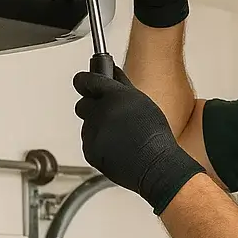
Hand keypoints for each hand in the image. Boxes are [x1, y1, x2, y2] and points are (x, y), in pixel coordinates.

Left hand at [73, 65, 203, 213]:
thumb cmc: (154, 136)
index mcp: (114, 96)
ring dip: (97, 128)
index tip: (84, 82)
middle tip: (108, 115)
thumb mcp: (142, 102)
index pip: (86, 81)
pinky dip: (98, 144)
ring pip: (86, 125)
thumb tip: (112, 71)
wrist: (155, 165)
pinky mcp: (89, 151)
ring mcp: (93, 133)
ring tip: (120, 136)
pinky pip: (89, 143)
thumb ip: (123, 85)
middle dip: (92, 108)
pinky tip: (116, 148)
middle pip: (82, 105)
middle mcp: (100, 112)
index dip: (84, 82)